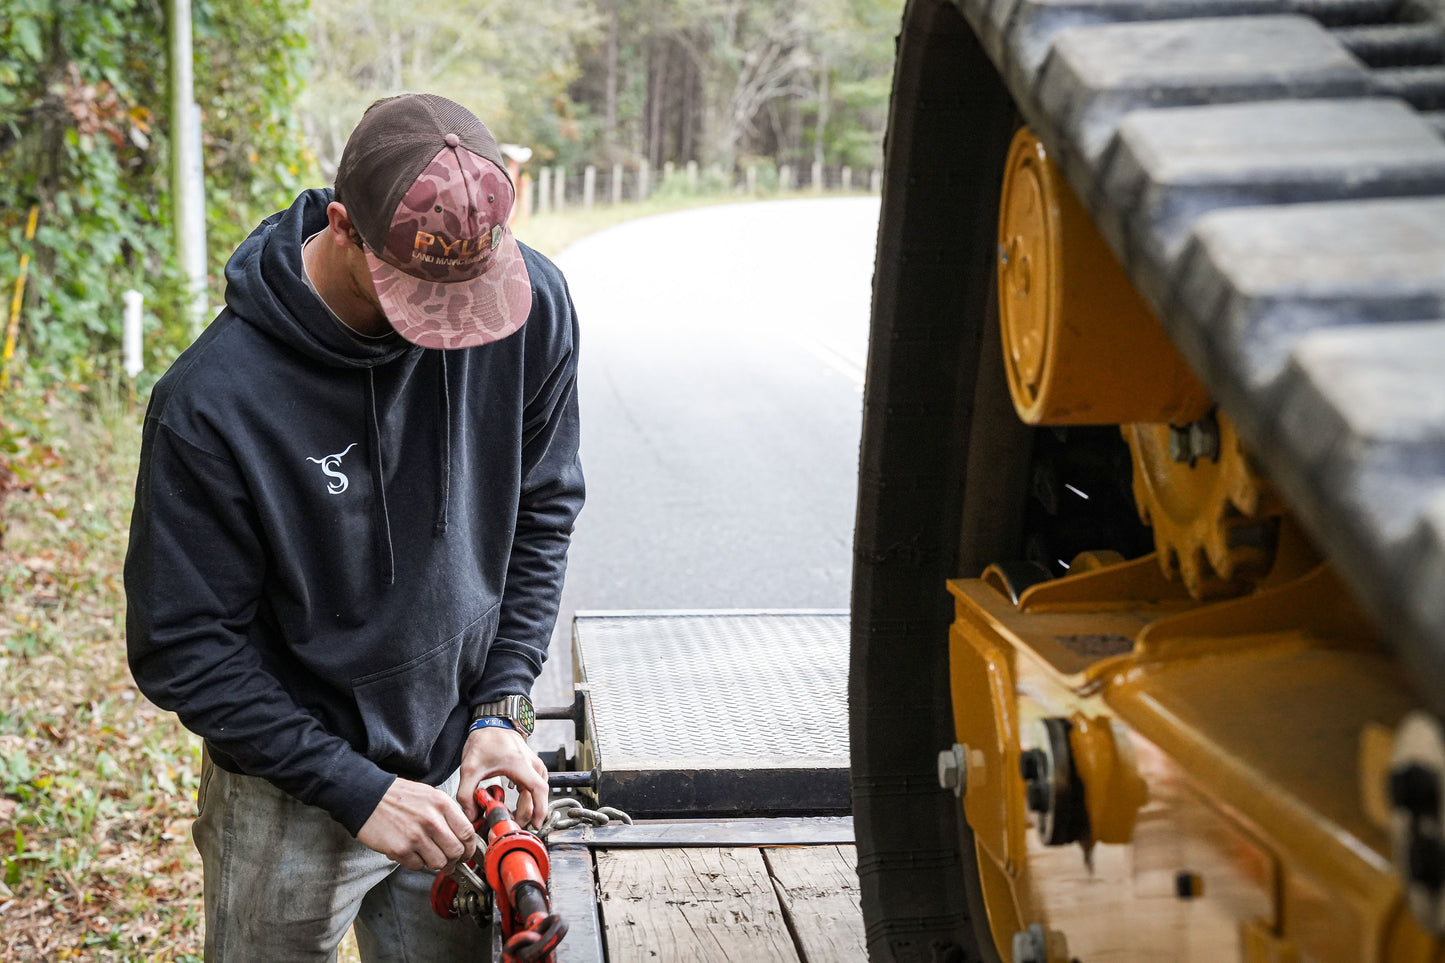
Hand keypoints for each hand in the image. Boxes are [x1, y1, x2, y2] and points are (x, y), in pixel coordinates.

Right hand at [357, 777, 476, 871]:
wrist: (368, 798)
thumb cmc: (399, 797)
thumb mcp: (429, 795)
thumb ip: (447, 813)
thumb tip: (462, 834)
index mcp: (441, 804)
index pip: (467, 832)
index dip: (470, 847)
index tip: (467, 852)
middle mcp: (431, 820)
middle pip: (456, 851)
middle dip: (455, 860)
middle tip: (451, 861)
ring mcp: (416, 836)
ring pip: (439, 862)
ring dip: (437, 864)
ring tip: (431, 858)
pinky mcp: (401, 849)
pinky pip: (418, 866)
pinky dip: (417, 864)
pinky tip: (412, 854)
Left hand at [458, 724, 549, 828]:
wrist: (492, 724)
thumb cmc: (486, 740)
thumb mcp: (470, 768)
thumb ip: (466, 794)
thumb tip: (471, 816)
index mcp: (519, 764)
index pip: (538, 789)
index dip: (540, 809)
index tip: (536, 824)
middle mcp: (531, 765)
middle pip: (537, 796)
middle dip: (527, 815)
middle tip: (512, 826)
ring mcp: (534, 765)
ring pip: (537, 793)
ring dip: (527, 808)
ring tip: (512, 817)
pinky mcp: (531, 768)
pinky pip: (535, 788)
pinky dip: (528, 799)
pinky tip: (515, 806)